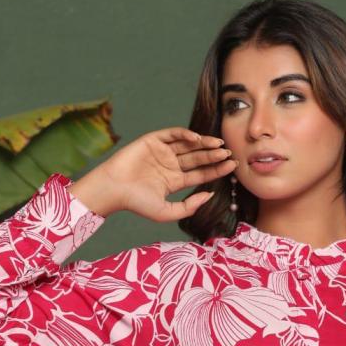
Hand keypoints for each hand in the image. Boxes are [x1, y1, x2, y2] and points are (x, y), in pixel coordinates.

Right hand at [90, 127, 236, 221]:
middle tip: (229, 154)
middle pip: (198, 158)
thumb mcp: (167, 212)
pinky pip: (173, 134)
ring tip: (218, 145)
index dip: (216, 170)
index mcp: (174, 181)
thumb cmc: (137, 203)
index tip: (232, 166)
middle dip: (213, 156)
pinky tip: (197, 138)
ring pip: (188, 145)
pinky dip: (185, 134)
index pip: (200, 173)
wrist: (113, 189)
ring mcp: (162, 152)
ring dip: (204, 144)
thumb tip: (210, 195)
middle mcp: (170, 165)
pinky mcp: (153, 141)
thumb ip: (189, 206)